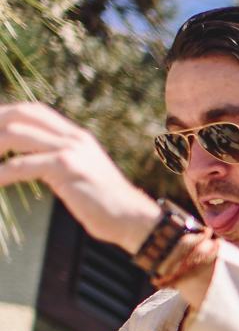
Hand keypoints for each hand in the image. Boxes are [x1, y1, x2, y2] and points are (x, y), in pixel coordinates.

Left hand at [0, 103, 161, 252]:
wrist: (133, 218)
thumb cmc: (107, 204)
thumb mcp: (84, 173)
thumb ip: (61, 160)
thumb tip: (32, 160)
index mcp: (76, 136)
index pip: (33, 111)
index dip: (6, 114)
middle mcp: (73, 137)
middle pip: (20, 115)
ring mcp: (70, 150)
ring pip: (15, 135)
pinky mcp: (67, 168)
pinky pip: (22, 165)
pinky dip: (2, 173)